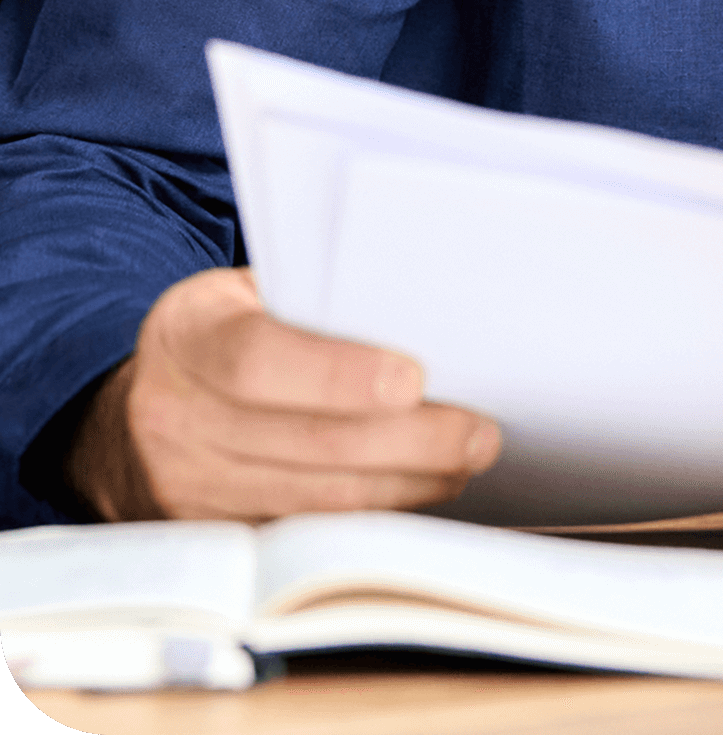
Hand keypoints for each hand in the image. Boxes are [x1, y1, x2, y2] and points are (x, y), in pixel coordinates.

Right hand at [65, 267, 500, 521]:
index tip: (414, 379)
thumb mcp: (243, 295)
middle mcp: (173, 419)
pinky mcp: (211, 538)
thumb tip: (422, 312)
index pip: (258, 361)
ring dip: (402, 487)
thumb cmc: (222, 335)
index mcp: (185, 337)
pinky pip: (302, 535)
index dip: (338, 375)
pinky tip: (418, 493)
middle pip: (303, 443)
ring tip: (464, 463)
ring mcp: (185, 489)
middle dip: (406, 443)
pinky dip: (370, 517)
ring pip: (312, 500)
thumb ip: (311, 300)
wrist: (131, 418)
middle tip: (478, 435)